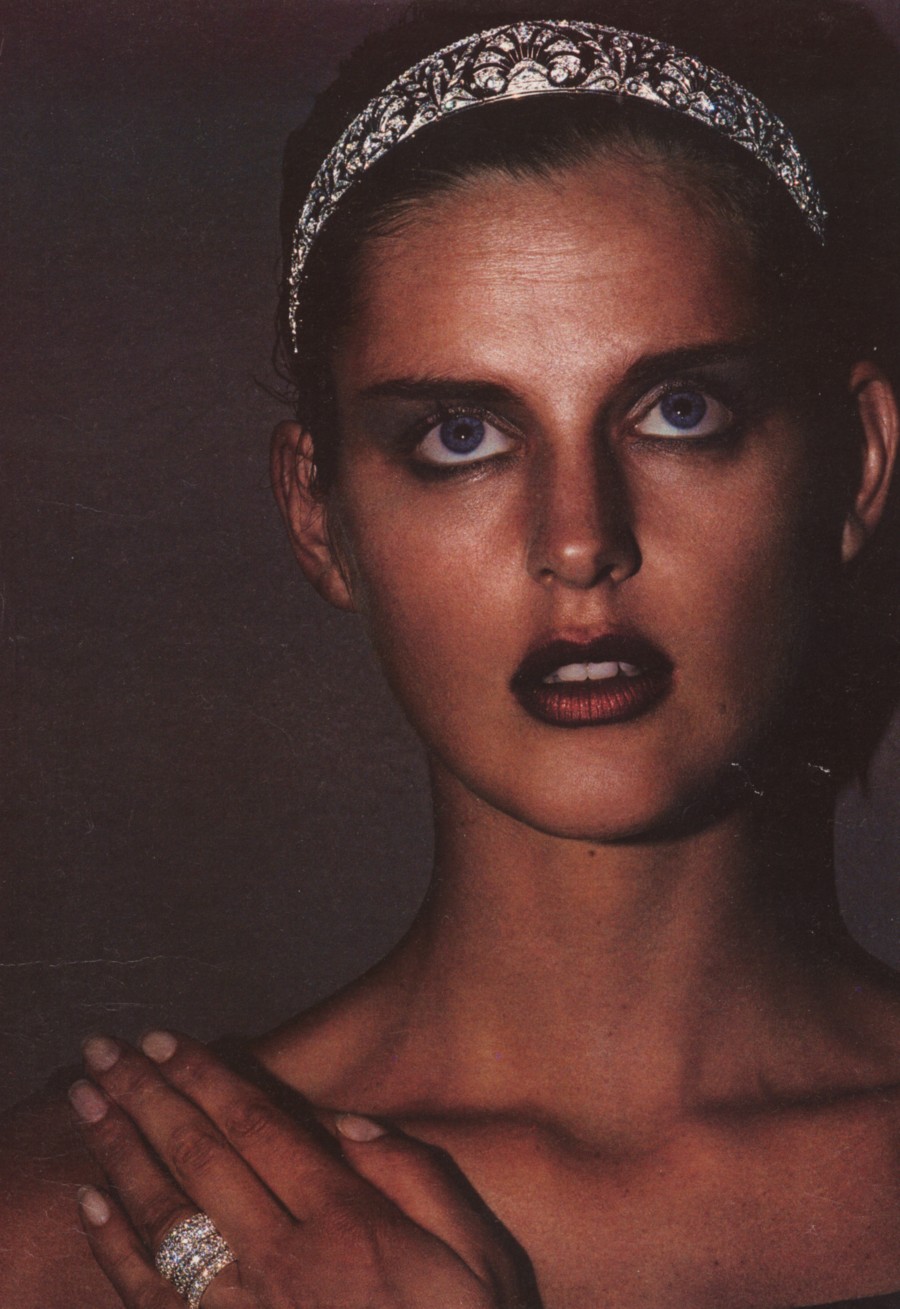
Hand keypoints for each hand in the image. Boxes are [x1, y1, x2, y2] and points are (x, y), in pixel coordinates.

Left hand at [69, 1032, 540, 1307]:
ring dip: (119, 1152)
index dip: (206, 1078)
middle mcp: (282, 1261)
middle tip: (106, 1050)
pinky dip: (113, 1246)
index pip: (259, 1128)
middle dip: (148, 1096)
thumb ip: (416, 1176)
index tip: (165, 1040)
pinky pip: (148, 1299)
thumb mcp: (477, 1252)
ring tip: (88, 1101)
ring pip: (164, 1218)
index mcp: (347, 1223)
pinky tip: (90, 1200)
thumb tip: (347, 1122)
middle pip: (199, 1159)